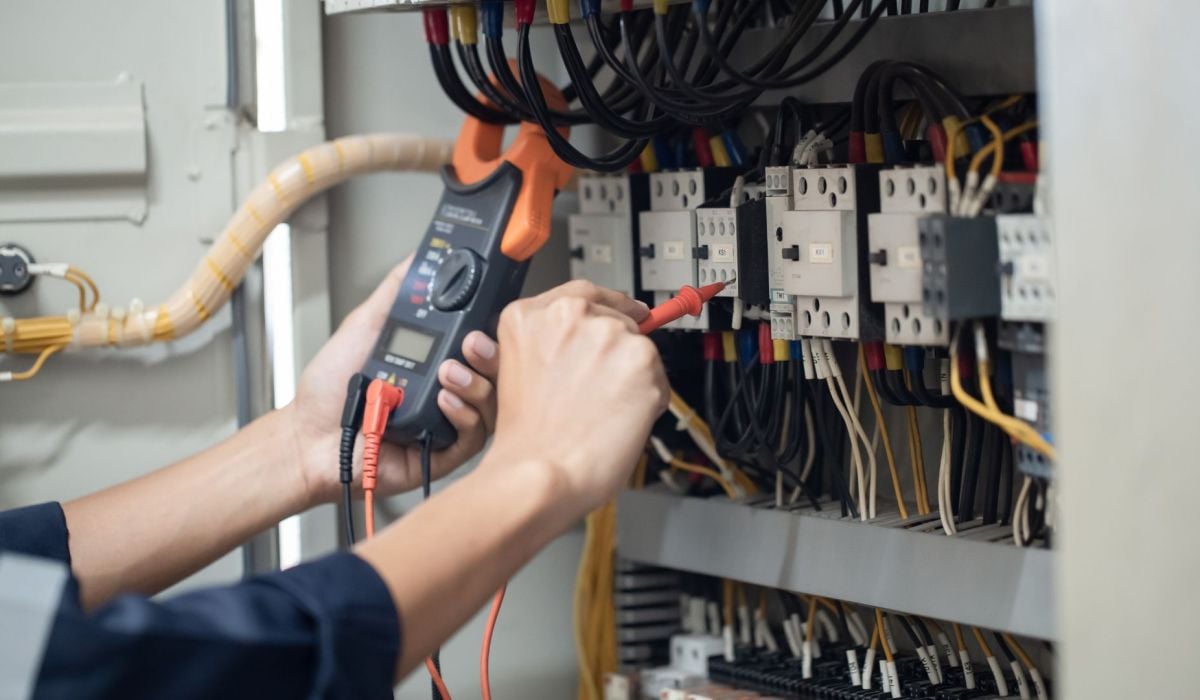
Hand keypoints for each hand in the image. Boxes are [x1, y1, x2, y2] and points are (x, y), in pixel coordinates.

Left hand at [287, 257, 498, 504]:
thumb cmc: (331, 390)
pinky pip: (474, 435)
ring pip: (492, 403)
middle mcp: (448, 390)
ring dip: (475, 384)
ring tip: (447, 373)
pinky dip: (463, 415)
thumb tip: (418, 257)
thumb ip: (395, 291)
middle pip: (497, 372)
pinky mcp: (445, 454)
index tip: (486, 313)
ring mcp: (449, 422)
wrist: (309, 437)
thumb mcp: (365, 326)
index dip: (493, 329)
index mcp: (438, 361)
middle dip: (492, 354)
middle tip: (471, 342)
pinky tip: (442, 401)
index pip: (482, 342)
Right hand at [483, 280, 666, 516]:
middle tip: (600, 392)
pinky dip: (649, 400)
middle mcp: (570, 316)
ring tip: (602, 412)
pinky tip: (620, 419)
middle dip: (616, 353)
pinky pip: (659, 378)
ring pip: (639, 349)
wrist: (540, 474)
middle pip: (616, 320)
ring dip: (632, 378)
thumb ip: (551, 343)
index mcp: (531, 316)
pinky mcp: (641, 360)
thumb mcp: (517, 371)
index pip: (584, 293)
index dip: (610, 305)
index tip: (627, 311)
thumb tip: (591, 338)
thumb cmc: (527, 439)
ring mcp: (608, 335)